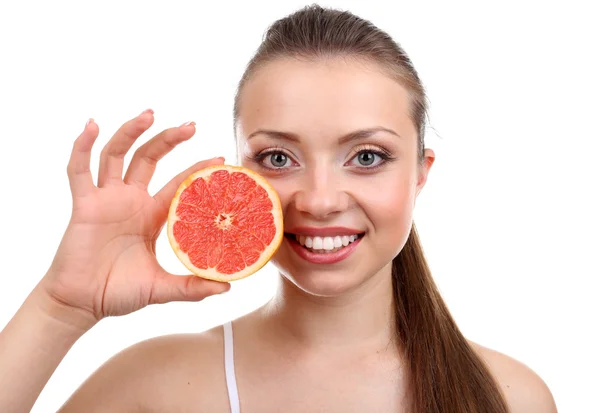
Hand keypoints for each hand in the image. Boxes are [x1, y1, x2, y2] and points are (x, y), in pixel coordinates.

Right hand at [39, 110, 229, 325]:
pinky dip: (82, 147)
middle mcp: (130, 200)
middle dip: (168, 139)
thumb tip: (226, 289)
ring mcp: (106, 199)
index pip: (177, 183)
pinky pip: (79, 170)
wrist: (82, 304)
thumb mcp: (162, 288)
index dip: (196, 168)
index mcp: (152, 215)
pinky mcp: (83, 205)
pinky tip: (91, 125)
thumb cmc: (119, 292)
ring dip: (131, 132)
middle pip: (149, 158)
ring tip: (150, 114)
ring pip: (117, 155)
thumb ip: (191, 288)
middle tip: (191, 125)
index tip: (220, 158)